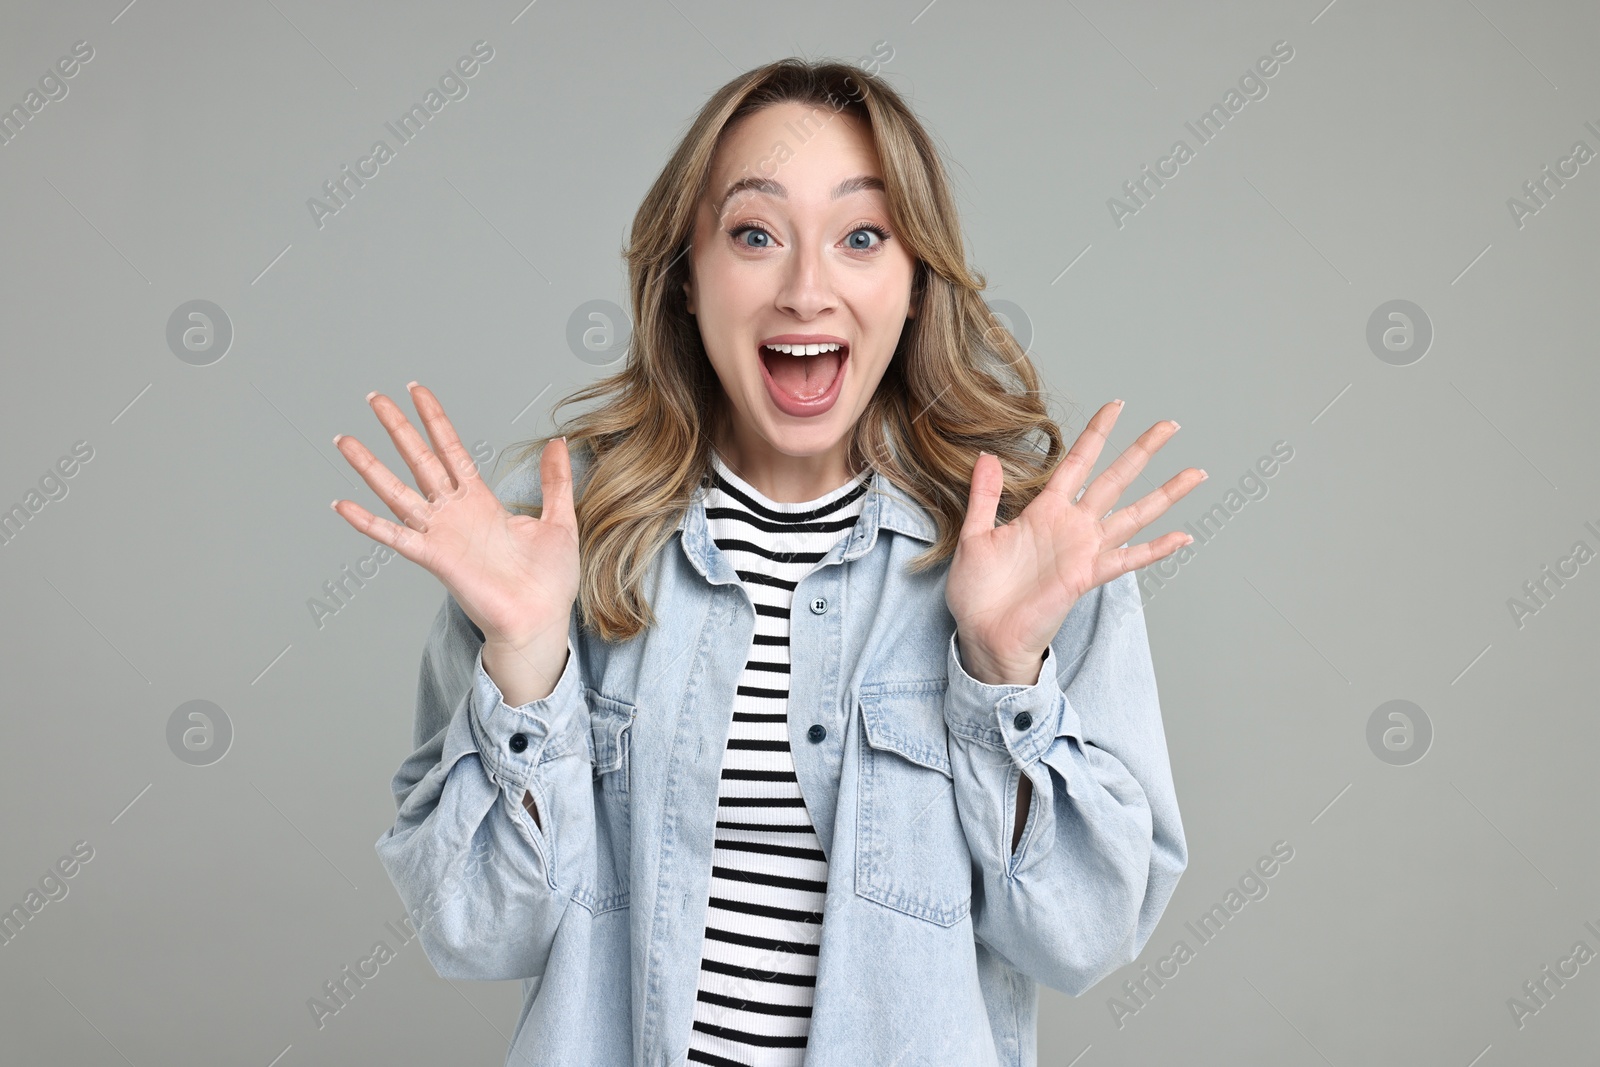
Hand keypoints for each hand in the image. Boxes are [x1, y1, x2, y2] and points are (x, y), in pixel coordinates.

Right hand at [330, 383, 578, 652]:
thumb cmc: (549, 581)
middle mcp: (455, 514)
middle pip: (418, 460)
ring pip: (398, 491)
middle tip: (374, 398)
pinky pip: (395, 536)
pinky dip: (367, 522)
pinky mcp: (434, 558)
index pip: (451, 450)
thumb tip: (557, 442)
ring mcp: (441, 535)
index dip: (434, 421)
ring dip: (370, 466)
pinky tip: (342, 505)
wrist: (542, 620)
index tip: (416, 391)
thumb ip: (555, 481)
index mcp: (482, 502)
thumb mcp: (559, 521)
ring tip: (345, 440)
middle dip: (397, 428)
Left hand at [946, 400, 1205, 683]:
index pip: (1077, 462)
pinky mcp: (1085, 577)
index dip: (1096, 434)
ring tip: (1196, 472)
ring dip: (1165, 494)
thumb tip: (987, 455)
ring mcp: (1082, 551)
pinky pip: (1126, 560)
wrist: (982, 635)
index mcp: (1043, 511)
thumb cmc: (977, 592)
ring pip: (1132, 514)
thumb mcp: (974, 535)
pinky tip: (1182, 537)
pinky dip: (1155, 549)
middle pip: (1115, 479)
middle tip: (1170, 424)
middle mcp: (1071, 526)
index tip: (1117, 405)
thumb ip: (985, 496)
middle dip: (1143, 451)